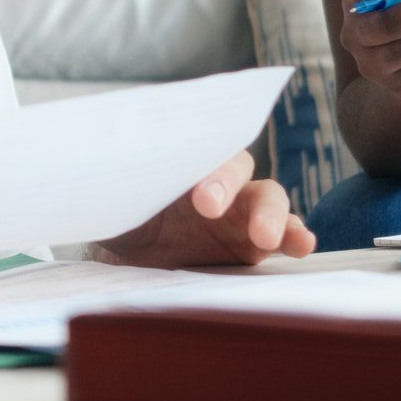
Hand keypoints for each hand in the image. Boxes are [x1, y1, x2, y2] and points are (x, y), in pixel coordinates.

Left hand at [95, 151, 313, 268]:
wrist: (126, 251)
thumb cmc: (123, 208)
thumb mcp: (114, 195)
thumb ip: (118, 182)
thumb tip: (97, 171)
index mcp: (185, 155)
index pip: (202, 150)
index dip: (207, 171)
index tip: (199, 199)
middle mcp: (217, 176)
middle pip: (238, 170)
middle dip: (232, 190)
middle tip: (214, 214)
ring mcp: (238, 210)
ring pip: (268, 202)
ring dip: (277, 217)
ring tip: (285, 238)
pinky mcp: (249, 244)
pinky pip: (279, 237)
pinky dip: (293, 238)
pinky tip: (303, 246)